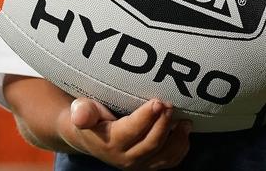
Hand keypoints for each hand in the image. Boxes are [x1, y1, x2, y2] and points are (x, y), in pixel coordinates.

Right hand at [62, 97, 191, 169]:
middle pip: (151, 144)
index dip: (146, 118)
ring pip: (164, 157)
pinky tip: (184, 132)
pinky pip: (169, 162)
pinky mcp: (148, 165)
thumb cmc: (89, 115)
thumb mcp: (81, 110)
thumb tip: (80, 115)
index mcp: (110, 142)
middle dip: (164, 124)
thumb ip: (83, 112)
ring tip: (185, 121)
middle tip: (171, 104)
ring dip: (177, 139)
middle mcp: (125, 158)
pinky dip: (180, 149)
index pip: (132, 131)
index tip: (158, 101)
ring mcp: (139, 163)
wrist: (89, 136)